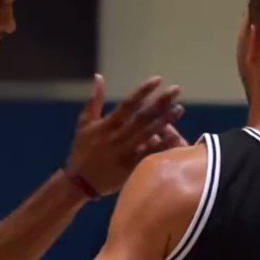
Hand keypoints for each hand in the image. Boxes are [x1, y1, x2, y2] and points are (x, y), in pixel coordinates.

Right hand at [67, 75, 185, 196]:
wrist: (79, 183)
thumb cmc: (82, 151)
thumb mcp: (84, 124)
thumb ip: (94, 100)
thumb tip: (99, 76)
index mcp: (106, 125)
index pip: (128, 104)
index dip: (143, 91)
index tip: (158, 80)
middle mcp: (117, 137)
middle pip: (143, 116)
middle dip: (161, 102)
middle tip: (176, 90)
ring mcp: (125, 153)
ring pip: (149, 134)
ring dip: (166, 120)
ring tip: (179, 109)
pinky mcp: (131, 168)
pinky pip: (150, 155)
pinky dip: (164, 147)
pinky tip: (177, 137)